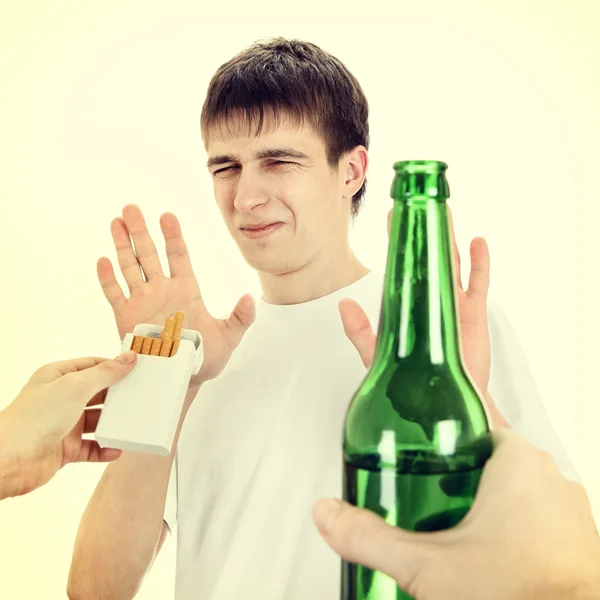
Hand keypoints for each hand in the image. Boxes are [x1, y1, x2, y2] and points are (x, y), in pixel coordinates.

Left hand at [0, 352, 137, 498]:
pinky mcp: (66, 449)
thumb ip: (105, 373)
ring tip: (132, 423)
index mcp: (58, 377)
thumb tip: (128, 358)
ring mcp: (63, 424)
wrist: (11, 460)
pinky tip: (116, 448)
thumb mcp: (75, 386)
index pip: (92, 366)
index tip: (137, 368)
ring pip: (97, 421)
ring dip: (114, 424)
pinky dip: (106, 449)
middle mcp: (60, 399)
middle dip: (117, 396)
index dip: (114, 366)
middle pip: (97, 394)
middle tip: (140, 396)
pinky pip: (92, 447)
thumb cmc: (33, 419)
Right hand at [98, 204, 254, 385]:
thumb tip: (251, 298)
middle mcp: (162, 290)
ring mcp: (142, 302)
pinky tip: (103, 260)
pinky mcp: (126, 319)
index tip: (167, 216)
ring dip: (122, 246)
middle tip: (132, 207)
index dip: (173, 236)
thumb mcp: (229, 338)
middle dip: (141, 232)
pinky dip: (109, 279)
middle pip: (150, 255)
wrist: (182, 380)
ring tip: (116, 222)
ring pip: (130, 268)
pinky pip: (115, 295)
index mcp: (186, 290)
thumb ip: (240, 318)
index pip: (178, 256)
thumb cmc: (205, 359)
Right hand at [314, 429, 599, 599]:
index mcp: (517, 463)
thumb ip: (370, 536)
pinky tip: (489, 554)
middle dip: (459, 475)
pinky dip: (513, 528)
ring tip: (453, 527)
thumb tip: (329, 514)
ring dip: (486, 502)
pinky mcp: (578, 544)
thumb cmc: (522, 597)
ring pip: (517, 489)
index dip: (444, 436)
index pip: (474, 423)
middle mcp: (551, 480)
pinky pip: (538, 518)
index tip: (424, 450)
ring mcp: (570, 513)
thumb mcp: (426, 565)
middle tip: (429, 496)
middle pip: (490, 457)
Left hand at [340, 206, 498, 420]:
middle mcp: (431, 296)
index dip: (398, 240)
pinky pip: (478, 282)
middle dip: (423, 229)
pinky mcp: (473, 314)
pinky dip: (479, 262)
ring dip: (449, 237)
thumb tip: (342, 304)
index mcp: (410, 302)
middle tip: (418, 204)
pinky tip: (477, 242)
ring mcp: (452, 303)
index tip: (392, 215)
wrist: (441, 399)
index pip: (402, 263)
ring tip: (446, 211)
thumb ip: (361, 331)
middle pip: (428, 254)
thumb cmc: (411, 379)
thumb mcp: (380, 353)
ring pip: (452, 261)